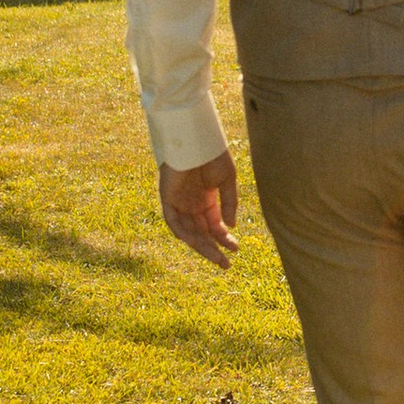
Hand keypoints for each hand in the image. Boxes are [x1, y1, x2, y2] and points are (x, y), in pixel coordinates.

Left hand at [159, 151, 240, 267]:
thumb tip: (231, 226)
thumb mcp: (227, 180)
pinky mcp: (168, 198)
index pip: (214, 225)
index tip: (236, 249)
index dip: (224, 238)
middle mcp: (192, 204)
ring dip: (201, 245)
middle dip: (214, 248)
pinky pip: (173, 221)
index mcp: (207, 199)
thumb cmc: (213, 155)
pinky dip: (182, 232)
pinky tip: (195, 242)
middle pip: (202, 232)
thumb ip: (229, 203)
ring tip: (216, 257)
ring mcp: (180, 202)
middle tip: (226, 264)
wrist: (196, 139)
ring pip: (189, 231)